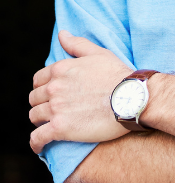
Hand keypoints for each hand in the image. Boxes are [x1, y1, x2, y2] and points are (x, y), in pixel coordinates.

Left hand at [29, 31, 132, 152]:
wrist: (132, 98)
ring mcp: (56, 108)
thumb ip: (77, 44)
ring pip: (35, 117)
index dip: (44, 88)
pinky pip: (38, 138)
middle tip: (54, 111)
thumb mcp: (100, 54)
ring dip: (40, 121)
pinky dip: (37, 144)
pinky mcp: (61, 128)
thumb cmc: (119, 75)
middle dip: (42, 104)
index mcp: (60, 70)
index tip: (52, 95)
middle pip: (35, 98)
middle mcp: (54, 88)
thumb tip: (61, 34)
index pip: (39, 80)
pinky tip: (40, 147)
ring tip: (48, 127)